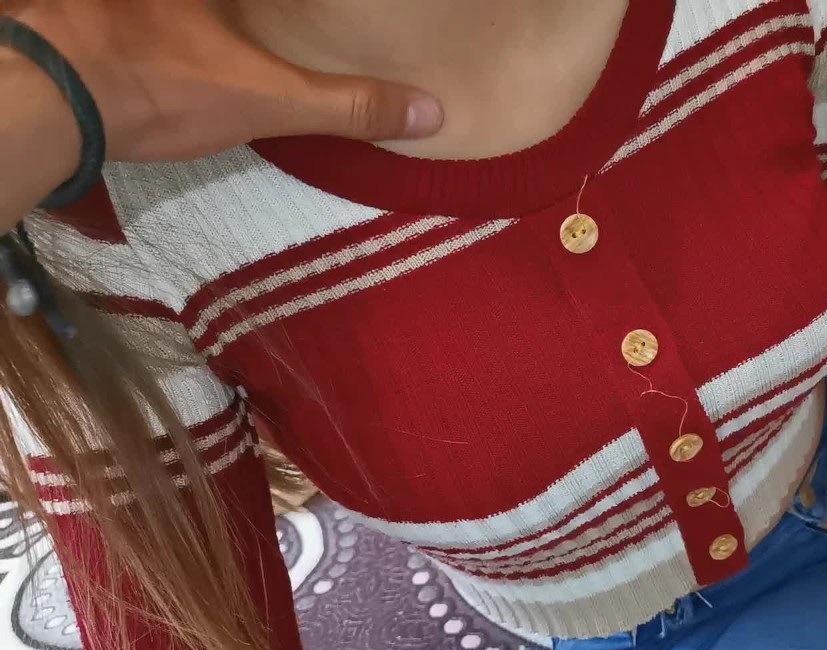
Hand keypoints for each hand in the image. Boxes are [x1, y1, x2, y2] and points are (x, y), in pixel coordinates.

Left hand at [6, 0, 442, 162]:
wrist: (43, 96)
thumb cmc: (160, 83)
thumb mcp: (268, 99)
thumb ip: (347, 105)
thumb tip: (432, 110)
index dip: (297, 4)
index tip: (311, 9)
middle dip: (242, 10)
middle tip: (250, 21)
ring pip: (168, 2)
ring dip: (182, 11)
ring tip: (199, 25)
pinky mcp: (77, 6)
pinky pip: (121, 6)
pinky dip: (133, 14)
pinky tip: (140, 28)